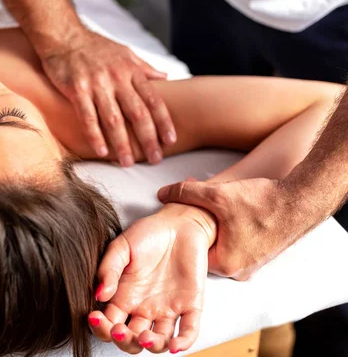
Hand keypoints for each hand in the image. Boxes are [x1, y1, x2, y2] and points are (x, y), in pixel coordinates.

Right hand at [39, 30, 175, 166]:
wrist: (63, 34)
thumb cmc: (94, 46)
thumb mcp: (124, 52)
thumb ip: (144, 68)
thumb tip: (165, 76)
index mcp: (131, 70)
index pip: (153, 100)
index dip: (163, 122)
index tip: (170, 140)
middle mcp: (117, 78)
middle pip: (137, 113)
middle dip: (148, 139)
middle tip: (155, 159)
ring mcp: (96, 84)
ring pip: (113, 119)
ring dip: (122, 144)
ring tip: (128, 162)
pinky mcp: (76, 89)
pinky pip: (88, 117)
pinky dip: (95, 136)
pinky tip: (101, 152)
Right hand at [88, 204, 214, 353]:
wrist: (180, 222)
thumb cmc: (148, 234)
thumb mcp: (122, 246)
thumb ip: (108, 268)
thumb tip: (99, 294)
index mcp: (124, 297)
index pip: (109, 323)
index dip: (100, 327)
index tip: (95, 317)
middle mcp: (144, 308)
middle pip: (131, 339)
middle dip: (123, 341)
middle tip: (119, 330)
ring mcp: (167, 309)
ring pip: (158, 341)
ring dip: (150, 346)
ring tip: (145, 337)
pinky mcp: (191, 305)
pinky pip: (189, 330)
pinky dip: (183, 342)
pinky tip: (175, 345)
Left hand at [157, 178, 308, 279]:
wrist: (301, 200)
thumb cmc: (262, 202)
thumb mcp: (216, 194)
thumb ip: (185, 193)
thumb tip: (161, 193)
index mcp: (224, 264)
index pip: (190, 252)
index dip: (184, 229)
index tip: (182, 213)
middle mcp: (238, 270)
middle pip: (206, 246)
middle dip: (199, 223)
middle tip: (199, 204)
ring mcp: (251, 264)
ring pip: (221, 242)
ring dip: (215, 223)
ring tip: (217, 204)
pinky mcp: (260, 254)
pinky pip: (236, 241)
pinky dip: (230, 226)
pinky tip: (232, 208)